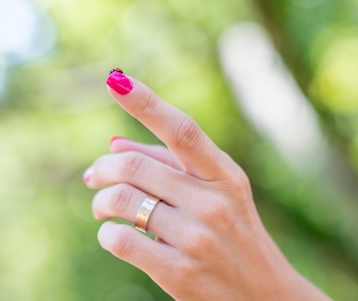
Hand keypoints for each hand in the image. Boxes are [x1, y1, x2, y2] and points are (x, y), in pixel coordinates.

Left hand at [83, 70, 330, 300]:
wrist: (264, 297)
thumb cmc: (233, 234)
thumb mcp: (215, 194)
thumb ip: (167, 165)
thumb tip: (114, 145)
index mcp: (225, 175)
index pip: (182, 130)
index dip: (146, 103)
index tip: (116, 79)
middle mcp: (213, 202)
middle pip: (134, 167)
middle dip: (103, 169)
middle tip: (94, 177)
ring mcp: (197, 239)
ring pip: (122, 201)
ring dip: (101, 201)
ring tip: (102, 207)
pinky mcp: (179, 273)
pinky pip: (120, 240)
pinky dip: (107, 233)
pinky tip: (113, 234)